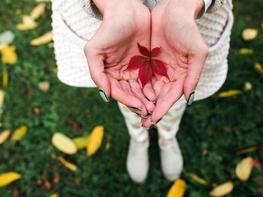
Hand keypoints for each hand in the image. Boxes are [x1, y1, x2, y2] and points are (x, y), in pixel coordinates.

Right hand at [84, 0, 155, 116]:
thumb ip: (96, 72)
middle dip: (139, 104)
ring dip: (147, 100)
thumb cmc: (108, 29)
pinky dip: (154, 89)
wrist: (127, 11)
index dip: (128, 101)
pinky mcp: (146, 65)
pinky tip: (160, 96)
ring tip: (156, 108)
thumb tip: (105, 95)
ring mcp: (134, 71)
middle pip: (130, 95)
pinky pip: (150, 81)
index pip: (117, 92)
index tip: (139, 107)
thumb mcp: (94, 50)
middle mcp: (121, 75)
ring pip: (141, 91)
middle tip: (149, 112)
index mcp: (108, 74)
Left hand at [142, 0, 208, 126]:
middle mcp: (170, 75)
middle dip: (152, 110)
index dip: (163, 109)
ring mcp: (159, 69)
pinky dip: (137, 88)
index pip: (172, 96)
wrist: (173, 11)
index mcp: (182, 75)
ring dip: (143, 102)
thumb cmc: (188, 30)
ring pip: (150, 90)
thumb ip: (194, 75)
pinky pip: (142, 78)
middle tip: (143, 124)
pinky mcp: (148, 61)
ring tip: (135, 114)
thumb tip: (188, 98)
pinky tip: (130, 96)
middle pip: (160, 97)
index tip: (153, 120)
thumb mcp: (197, 52)